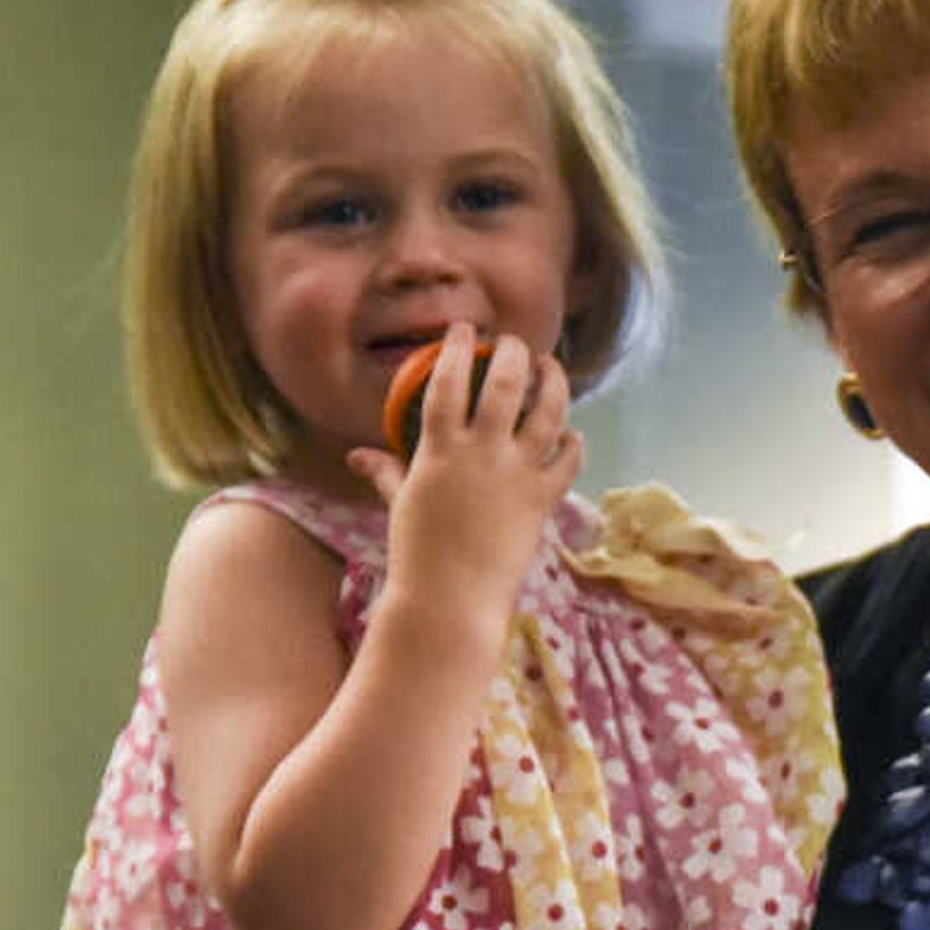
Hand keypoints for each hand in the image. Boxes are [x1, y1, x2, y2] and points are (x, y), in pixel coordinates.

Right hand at [348, 324, 579, 641]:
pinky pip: (567, 462)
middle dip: (513, 353)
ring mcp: (516, 475)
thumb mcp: (399, 505)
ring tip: (552, 367)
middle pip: (506, 384)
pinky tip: (572, 433)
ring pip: (547, 413)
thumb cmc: (417, 553)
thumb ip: (385, 471)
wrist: (450, 600)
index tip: (464, 328)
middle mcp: (482, 453)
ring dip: (554, 383)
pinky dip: (572, 443)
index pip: (449, 381)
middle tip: (514, 343)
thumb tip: (356, 455)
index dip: (457, 348)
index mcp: (440, 450)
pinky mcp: (542, 500)